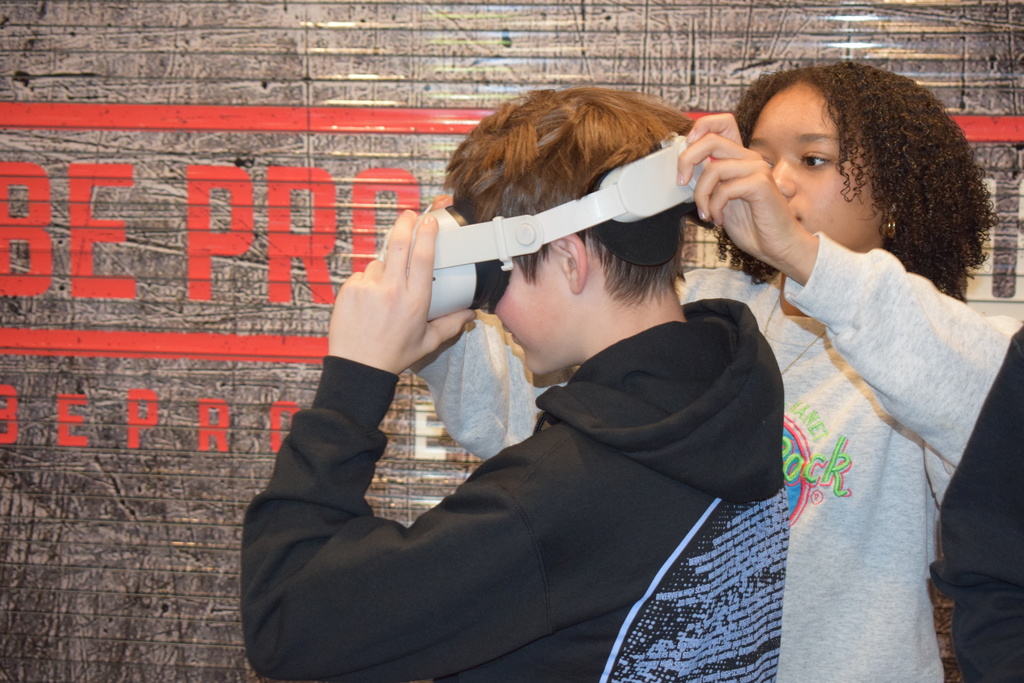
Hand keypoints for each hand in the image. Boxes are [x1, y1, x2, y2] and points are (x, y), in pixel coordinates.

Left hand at [328, 210, 475, 373]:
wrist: (358, 367)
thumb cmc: (393, 355)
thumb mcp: (428, 342)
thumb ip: (451, 325)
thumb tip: (471, 313)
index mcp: (415, 301)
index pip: (423, 257)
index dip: (427, 234)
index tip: (429, 221)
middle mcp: (392, 291)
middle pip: (399, 244)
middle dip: (405, 223)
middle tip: (409, 215)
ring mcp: (369, 289)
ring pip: (379, 264)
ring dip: (384, 270)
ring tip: (384, 294)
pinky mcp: (350, 290)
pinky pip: (362, 276)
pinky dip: (367, 283)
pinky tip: (369, 302)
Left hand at [678, 114, 818, 284]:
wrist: (777, 246)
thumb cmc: (751, 225)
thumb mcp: (721, 200)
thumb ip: (708, 182)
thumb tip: (684, 171)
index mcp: (740, 158)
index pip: (723, 124)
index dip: (701, 127)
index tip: (685, 147)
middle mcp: (750, 158)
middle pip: (712, 140)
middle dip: (687, 160)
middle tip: (682, 182)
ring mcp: (757, 169)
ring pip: (714, 168)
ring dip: (701, 195)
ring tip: (706, 213)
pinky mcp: (761, 184)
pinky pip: (725, 188)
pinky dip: (715, 206)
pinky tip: (718, 220)